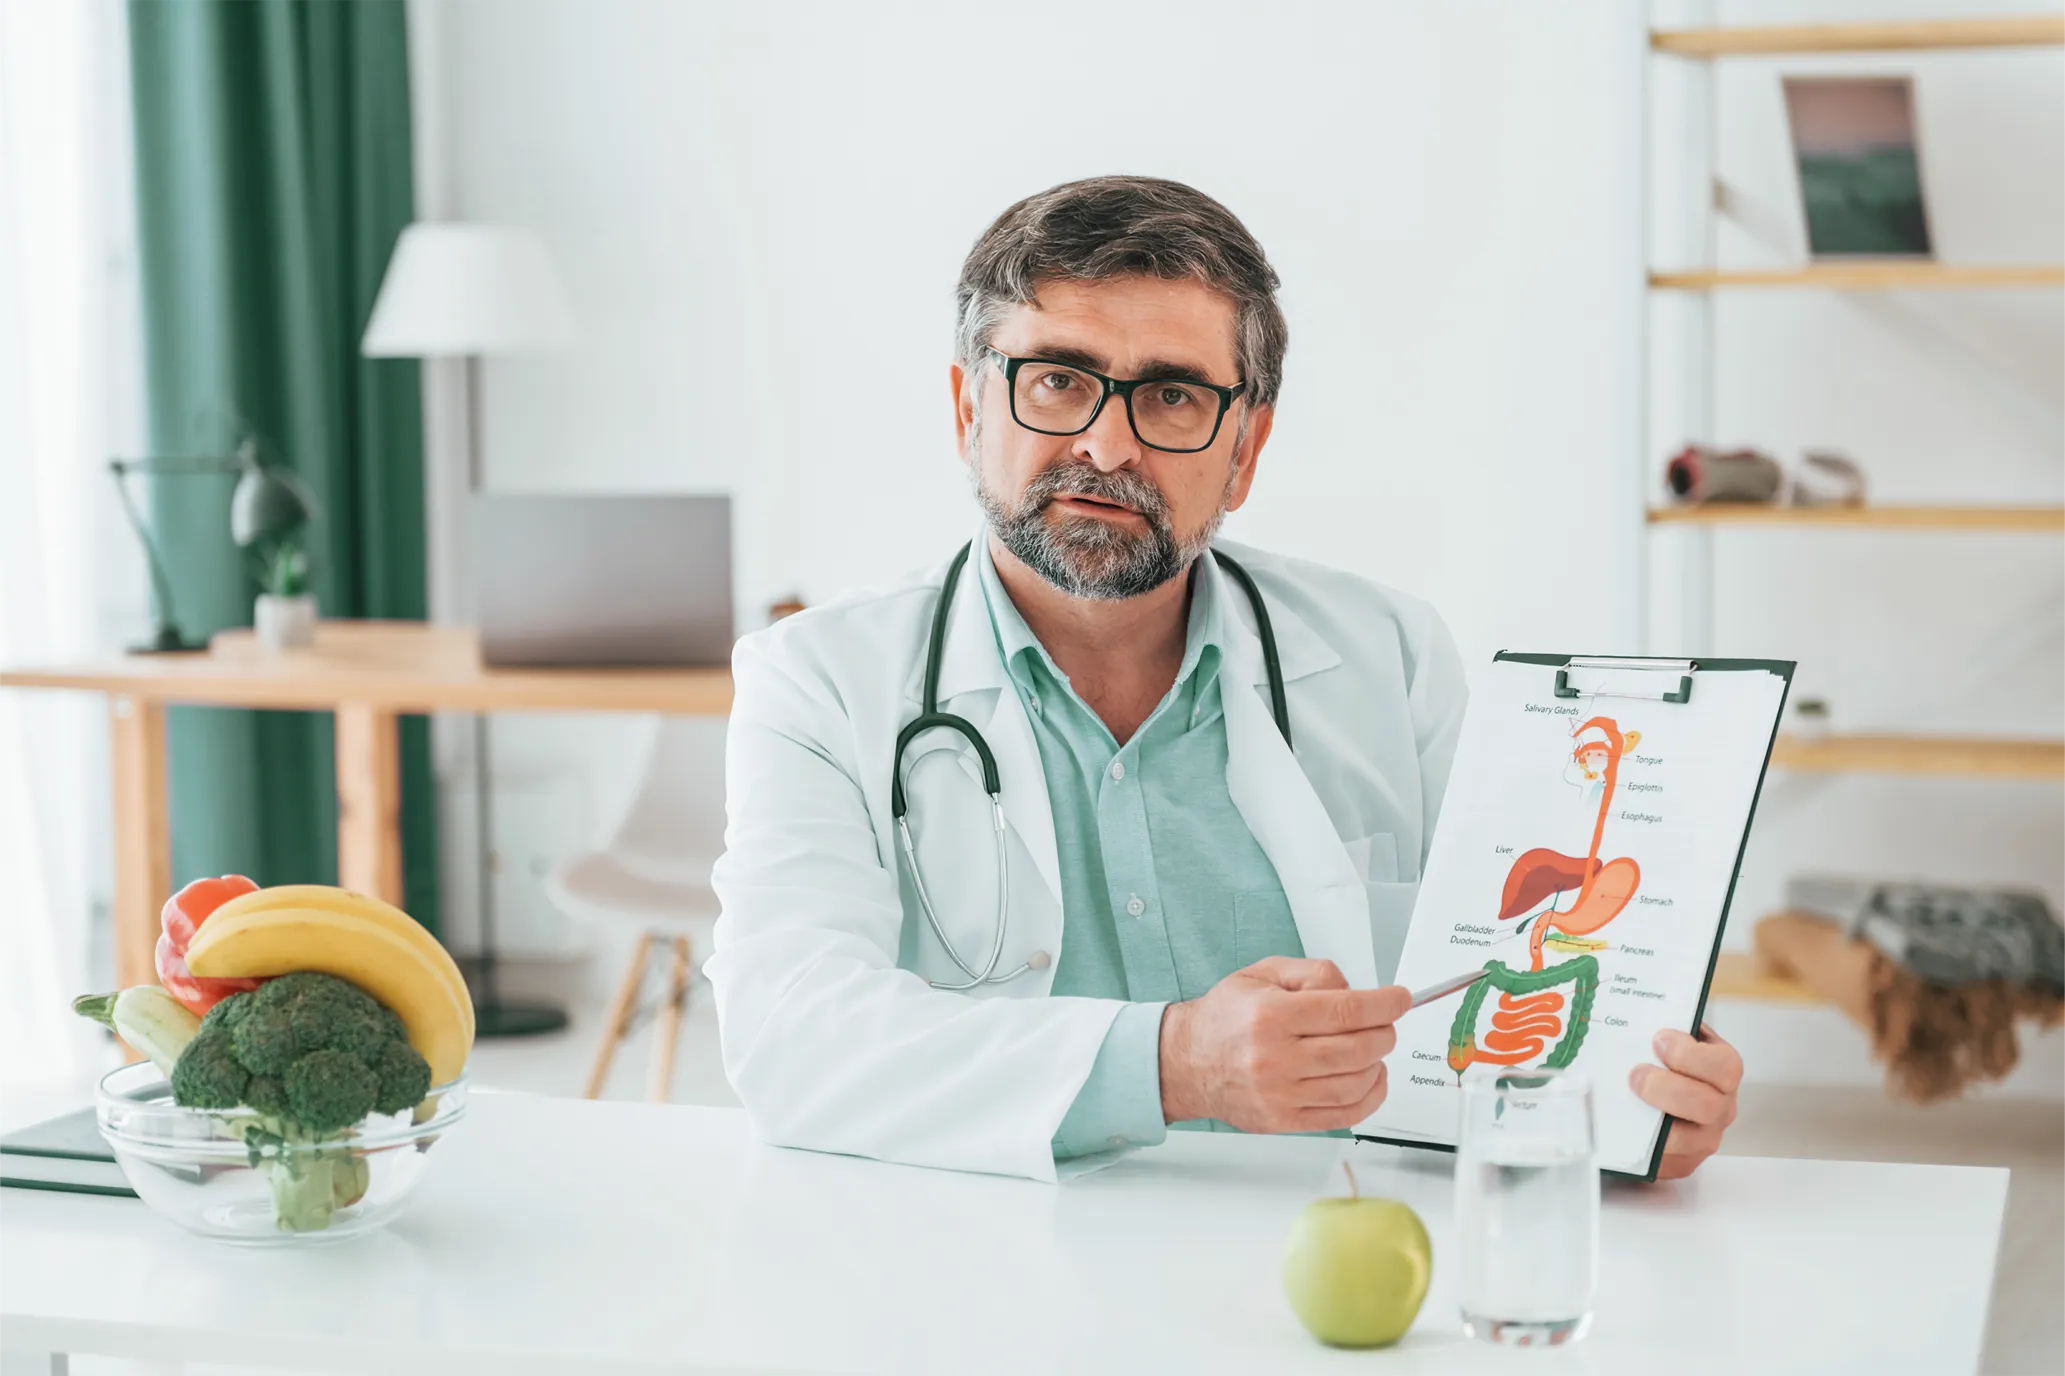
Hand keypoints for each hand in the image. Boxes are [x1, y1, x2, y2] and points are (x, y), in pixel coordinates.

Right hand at [1158, 957, 1411, 1133]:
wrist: (1186, 1062)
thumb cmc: (1226, 1016)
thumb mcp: (1263, 973)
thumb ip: (1313, 973)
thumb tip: (1357, 990)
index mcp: (1271, 1016)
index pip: (1346, 1011)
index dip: (1385, 1004)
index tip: (1401, 999)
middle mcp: (1275, 1058)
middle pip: (1357, 1049)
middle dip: (1385, 1032)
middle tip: (1386, 1023)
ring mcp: (1281, 1095)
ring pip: (1356, 1083)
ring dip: (1378, 1063)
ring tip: (1373, 1048)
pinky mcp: (1285, 1121)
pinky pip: (1345, 1114)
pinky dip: (1370, 1096)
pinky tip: (1371, 1077)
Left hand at [1631, 1022, 1742, 1179]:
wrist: (1649, 1089)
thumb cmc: (1661, 1057)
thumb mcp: (1666, 1034)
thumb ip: (1660, 1021)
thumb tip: (1630, 1004)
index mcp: (1722, 1070)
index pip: (1725, 1066)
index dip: (1692, 1055)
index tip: (1658, 1039)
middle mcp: (1720, 1106)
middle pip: (1709, 1105)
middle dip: (1669, 1088)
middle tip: (1636, 1073)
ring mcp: (1702, 1138)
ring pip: (1687, 1139)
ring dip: (1653, 1120)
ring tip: (1626, 1100)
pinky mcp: (1681, 1163)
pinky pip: (1664, 1162)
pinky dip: (1639, 1145)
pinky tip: (1618, 1126)